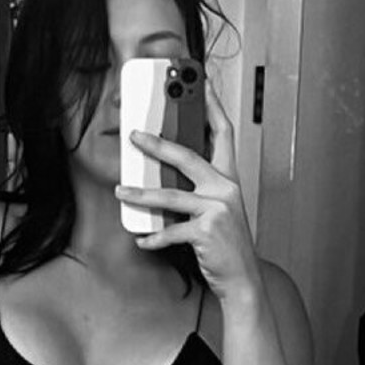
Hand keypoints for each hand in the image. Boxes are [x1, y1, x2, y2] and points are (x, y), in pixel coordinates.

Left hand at [115, 79, 260, 302]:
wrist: (242, 278)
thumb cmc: (227, 244)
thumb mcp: (218, 209)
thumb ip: (199, 188)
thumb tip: (165, 172)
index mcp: (229, 179)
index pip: (223, 134)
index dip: (213, 108)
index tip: (201, 86)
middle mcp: (225, 189)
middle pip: (188, 157)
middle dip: (158, 144)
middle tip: (136, 136)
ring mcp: (217, 210)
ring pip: (171, 195)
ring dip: (142, 193)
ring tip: (122, 190)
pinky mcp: (207, 232)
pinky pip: (171, 231)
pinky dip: (154, 237)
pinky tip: (141, 239)